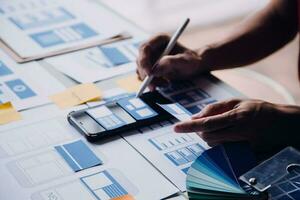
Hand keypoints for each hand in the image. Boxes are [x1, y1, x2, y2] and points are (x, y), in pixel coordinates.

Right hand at [136, 34, 209, 89]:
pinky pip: (144, 76)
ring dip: (150, 80)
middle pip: (140, 60)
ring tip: (166, 84)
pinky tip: (163, 83)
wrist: (193, 66)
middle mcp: (152, 47)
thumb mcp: (185, 62)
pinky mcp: (149, 67)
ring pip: (141, 70)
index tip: (150, 74)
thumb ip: (171, 63)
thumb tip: (155, 70)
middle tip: (154, 86)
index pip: (145, 48)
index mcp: (160, 39)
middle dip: (146, 74)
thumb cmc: (192, 61)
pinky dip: (151, 82)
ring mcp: (149, 57)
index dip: (144, 61)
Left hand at [174, 99, 299, 150]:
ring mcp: (242, 144)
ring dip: (208, 136)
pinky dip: (218, 143)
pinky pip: (223, 150)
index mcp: (235, 116)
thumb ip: (215, 108)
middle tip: (203, 124)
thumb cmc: (258, 109)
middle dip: (200, 131)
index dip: (189, 126)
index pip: (207, 123)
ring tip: (219, 127)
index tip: (176, 127)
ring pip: (214, 144)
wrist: (283, 124)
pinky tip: (226, 135)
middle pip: (207, 136)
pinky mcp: (245, 152)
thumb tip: (195, 116)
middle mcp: (238, 132)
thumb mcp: (237, 102)